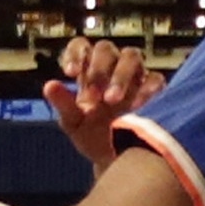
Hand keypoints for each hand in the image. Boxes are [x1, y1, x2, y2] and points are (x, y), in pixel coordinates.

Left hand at [43, 36, 160, 172]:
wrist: (115, 159)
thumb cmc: (91, 134)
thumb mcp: (73, 123)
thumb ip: (63, 104)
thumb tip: (49, 85)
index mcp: (88, 70)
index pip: (81, 46)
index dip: (75, 54)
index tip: (70, 73)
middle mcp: (111, 66)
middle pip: (106, 48)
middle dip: (98, 69)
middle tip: (94, 96)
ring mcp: (134, 75)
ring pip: (132, 56)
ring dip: (121, 76)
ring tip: (112, 101)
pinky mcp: (154, 89)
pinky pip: (155, 79)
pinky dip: (147, 88)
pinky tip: (138, 106)